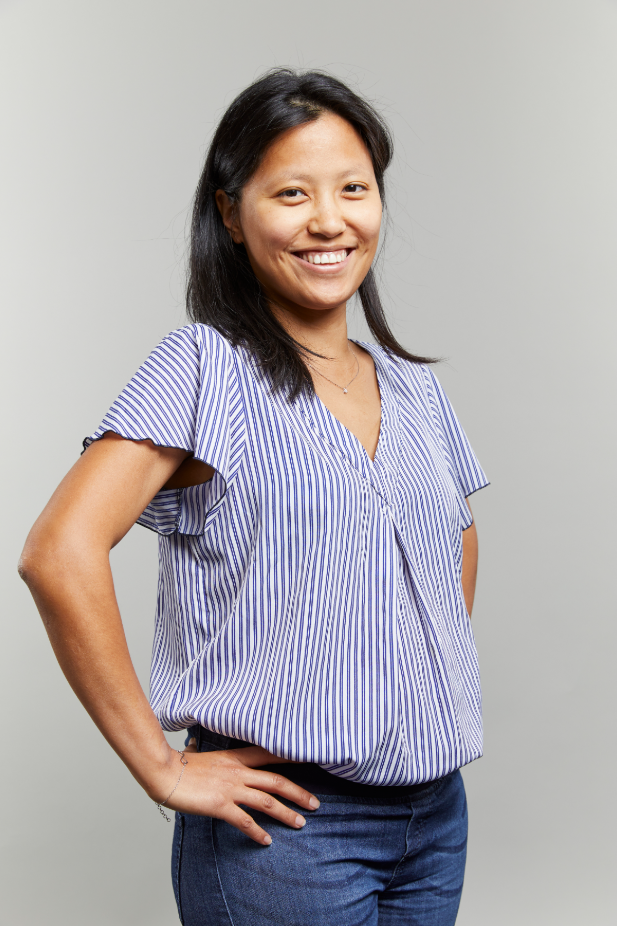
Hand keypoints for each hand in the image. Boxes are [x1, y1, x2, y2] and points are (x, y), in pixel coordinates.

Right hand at [152, 739, 319, 845]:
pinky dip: (258, 832)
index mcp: (235, 757)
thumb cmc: (178, 764)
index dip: (291, 759)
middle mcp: (238, 771)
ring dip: (286, 813)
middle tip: (315, 804)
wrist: (163, 771)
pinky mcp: (220, 805)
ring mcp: (231, 788)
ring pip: (267, 801)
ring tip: (301, 823)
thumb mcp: (200, 753)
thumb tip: (195, 748)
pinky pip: (245, 821)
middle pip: (277, 780)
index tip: (310, 761)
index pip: (270, 755)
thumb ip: (207, 755)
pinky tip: (267, 841)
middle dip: (299, 793)